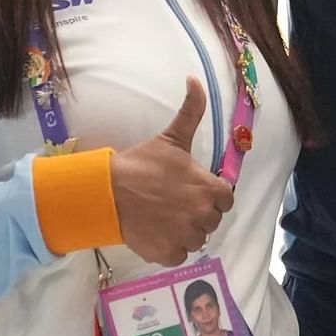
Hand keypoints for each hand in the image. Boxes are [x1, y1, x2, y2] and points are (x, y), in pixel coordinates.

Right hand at [107, 82, 234, 265]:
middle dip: (197, 214)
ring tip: (164, 218)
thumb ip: (192, 110)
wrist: (109, 191)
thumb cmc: (142, 163)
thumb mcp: (172, 136)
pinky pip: (179, 256)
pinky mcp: (168, 253)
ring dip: (185, 232)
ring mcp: (186, 236)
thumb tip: (195, 79)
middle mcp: (203, 216)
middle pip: (211, 221)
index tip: (193, 191)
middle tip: (174, 204)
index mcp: (210, 189)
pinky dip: (169, 248)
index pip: (225, 199)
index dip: (211, 195)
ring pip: (197, 240)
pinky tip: (156, 233)